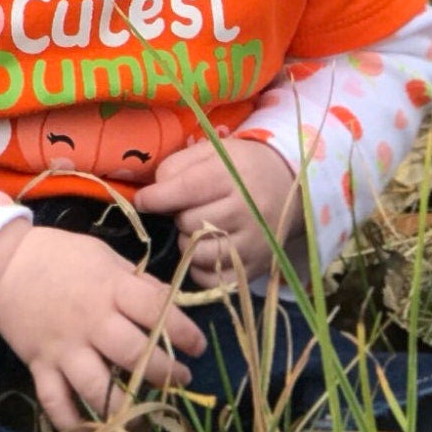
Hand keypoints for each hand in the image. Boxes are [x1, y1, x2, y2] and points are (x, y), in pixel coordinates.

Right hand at [0, 222, 204, 431]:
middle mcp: (90, 322)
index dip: (184, 331)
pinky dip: (73, 425)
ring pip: (98, 389)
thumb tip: (171, 307)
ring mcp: (64, 349)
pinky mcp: (41, 367)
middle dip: (165, 373)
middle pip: (135, 355)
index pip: (156, 310)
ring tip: (144, 413)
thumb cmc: (61, 257)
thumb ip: (138, 283)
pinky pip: (56, 404)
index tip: (197, 347)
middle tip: (179, 379)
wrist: (3, 265)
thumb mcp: (105, 257)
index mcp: (110, 289)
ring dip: (125, 407)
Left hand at [135, 138, 298, 287]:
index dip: (157, 197)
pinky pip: (213, 279)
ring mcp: (254, 242)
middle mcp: (248, 210)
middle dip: (179, 217)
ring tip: (199, 229)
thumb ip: (176, 167)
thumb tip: (151, 196)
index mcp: (234, 175)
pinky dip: (201, 269)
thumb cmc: (239, 168)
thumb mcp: (210, 152)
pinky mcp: (257, 267)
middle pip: (190, 223)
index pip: (188, 189)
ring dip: (188, 243)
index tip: (143, 201)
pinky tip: (207, 250)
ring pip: (199, 254)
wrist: (288, 187)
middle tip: (188, 209)